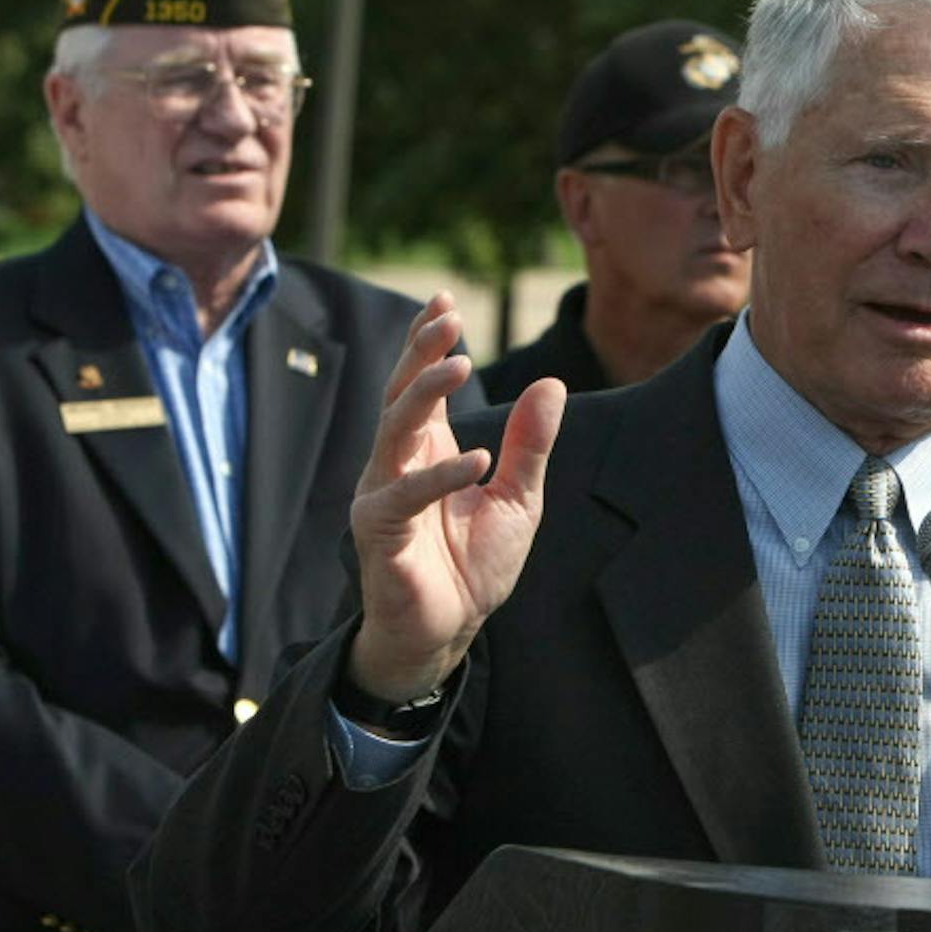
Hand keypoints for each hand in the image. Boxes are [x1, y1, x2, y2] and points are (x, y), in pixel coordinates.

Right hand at [346, 293, 565, 702]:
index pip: (422, 386)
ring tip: (458, 364)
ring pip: (392, 432)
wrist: (450, 630)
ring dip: (422, 396)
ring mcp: (381, 495)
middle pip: (400, 396)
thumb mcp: (519, 497)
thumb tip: (552, 385)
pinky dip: (439, 477)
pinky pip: (403, 496)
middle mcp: (396, 464)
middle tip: (448, 319)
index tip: (444, 301)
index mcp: (427, 451)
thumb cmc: (474, 564)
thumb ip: (530, 445)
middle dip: (421, 354)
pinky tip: (478, 459)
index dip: (428, 343)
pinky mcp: (378, 532)